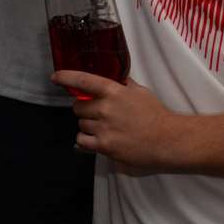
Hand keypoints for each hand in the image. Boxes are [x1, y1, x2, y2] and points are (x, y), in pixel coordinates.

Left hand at [56, 71, 181, 168]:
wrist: (168, 140)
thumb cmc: (156, 115)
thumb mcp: (140, 92)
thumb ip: (123, 84)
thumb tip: (114, 77)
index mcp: (113, 91)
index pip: (83, 80)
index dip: (66, 77)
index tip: (55, 77)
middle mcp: (105, 108)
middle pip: (77, 107)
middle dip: (84, 109)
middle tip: (96, 113)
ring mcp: (104, 128)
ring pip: (80, 124)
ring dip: (87, 126)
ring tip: (104, 128)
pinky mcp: (105, 146)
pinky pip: (82, 141)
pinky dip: (85, 141)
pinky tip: (96, 140)